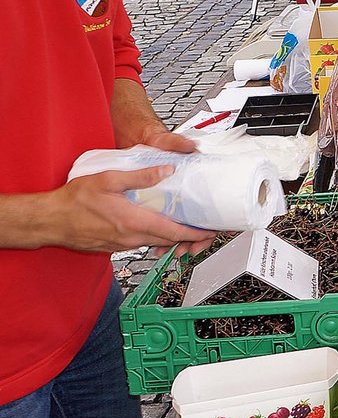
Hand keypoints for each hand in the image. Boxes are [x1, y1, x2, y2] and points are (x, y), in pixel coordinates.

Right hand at [46, 166, 218, 254]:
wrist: (49, 220)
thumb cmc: (74, 200)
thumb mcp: (109, 179)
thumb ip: (140, 176)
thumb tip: (167, 171)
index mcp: (133, 222)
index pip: (173, 232)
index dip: (194, 233)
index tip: (209, 231)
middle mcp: (130, 238)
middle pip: (168, 241)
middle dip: (187, 236)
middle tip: (203, 228)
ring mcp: (122, 245)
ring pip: (154, 243)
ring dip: (171, 238)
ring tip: (185, 227)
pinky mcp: (114, 247)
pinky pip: (140, 243)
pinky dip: (154, 238)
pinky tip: (156, 226)